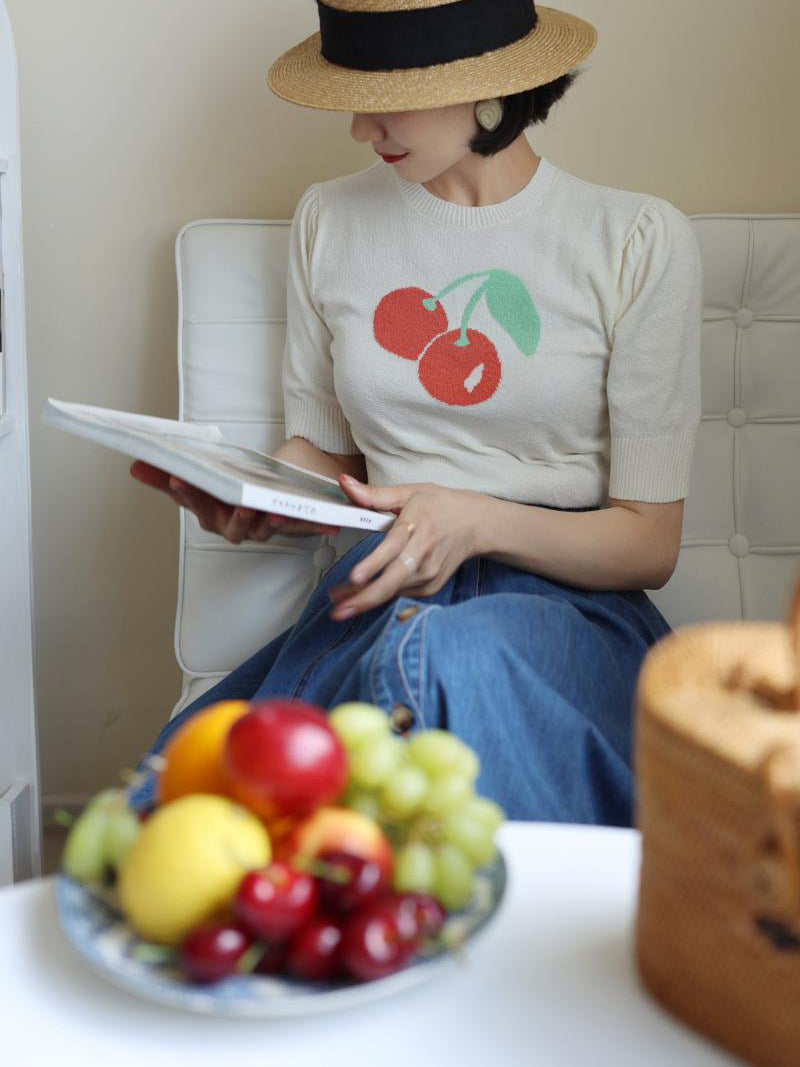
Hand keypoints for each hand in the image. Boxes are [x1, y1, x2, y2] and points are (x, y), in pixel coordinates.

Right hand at [130, 461, 339, 543]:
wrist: (270, 492)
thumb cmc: (232, 488)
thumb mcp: (201, 478)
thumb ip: (167, 475)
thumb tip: (135, 465)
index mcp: (212, 515)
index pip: (195, 504)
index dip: (186, 493)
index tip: (178, 479)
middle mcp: (236, 528)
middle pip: (230, 523)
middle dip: (232, 513)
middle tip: (236, 502)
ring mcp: (263, 528)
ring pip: (263, 529)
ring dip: (267, 522)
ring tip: (273, 511)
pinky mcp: (291, 524)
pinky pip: (302, 528)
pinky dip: (314, 527)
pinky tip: (328, 524)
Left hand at [328, 476, 487, 619]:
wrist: (477, 524)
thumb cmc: (443, 506)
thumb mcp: (410, 492)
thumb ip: (374, 494)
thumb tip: (345, 484)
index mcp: (417, 525)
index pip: (393, 548)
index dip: (374, 564)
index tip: (355, 577)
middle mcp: (425, 553)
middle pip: (394, 580)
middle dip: (365, 598)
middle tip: (338, 610)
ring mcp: (429, 573)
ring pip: (393, 592)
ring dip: (364, 599)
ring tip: (339, 602)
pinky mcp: (431, 586)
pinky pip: (400, 594)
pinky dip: (380, 597)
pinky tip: (362, 596)